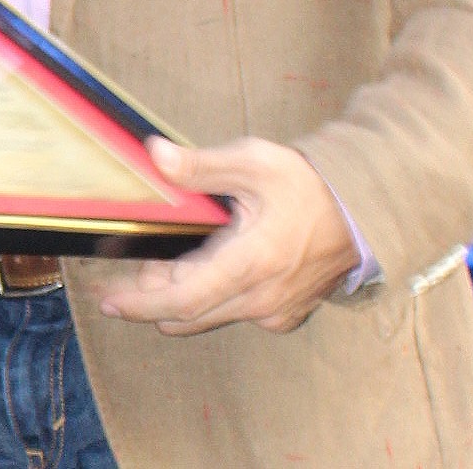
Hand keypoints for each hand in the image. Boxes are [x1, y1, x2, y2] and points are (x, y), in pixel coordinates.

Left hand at [89, 137, 359, 335]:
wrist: (363, 213)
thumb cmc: (309, 186)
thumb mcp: (255, 162)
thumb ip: (201, 166)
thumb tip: (156, 157)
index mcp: (251, 264)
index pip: (182, 299)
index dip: (140, 303)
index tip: (109, 302)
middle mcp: (261, 299)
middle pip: (189, 311)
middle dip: (152, 294)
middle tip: (130, 269)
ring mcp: (274, 312)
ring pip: (210, 314)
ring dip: (179, 295)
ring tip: (160, 266)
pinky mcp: (283, 315)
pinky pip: (233, 313)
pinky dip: (208, 298)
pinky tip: (200, 270)